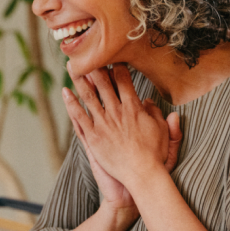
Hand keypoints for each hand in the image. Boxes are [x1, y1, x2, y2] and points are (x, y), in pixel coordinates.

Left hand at [63, 63, 181, 189]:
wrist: (142, 177)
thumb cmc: (155, 156)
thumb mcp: (163, 132)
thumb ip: (157, 114)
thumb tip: (149, 101)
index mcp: (134, 109)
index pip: (124, 81)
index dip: (117, 67)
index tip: (111, 57)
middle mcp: (117, 113)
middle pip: (104, 84)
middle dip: (95, 67)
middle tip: (86, 53)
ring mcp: (103, 124)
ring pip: (89, 96)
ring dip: (80, 80)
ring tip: (72, 66)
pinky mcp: (93, 137)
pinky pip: (79, 117)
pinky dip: (71, 104)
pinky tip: (65, 92)